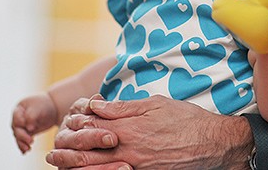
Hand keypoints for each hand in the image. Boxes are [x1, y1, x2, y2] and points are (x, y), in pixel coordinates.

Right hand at [11, 93, 57, 153]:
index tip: (31, 128)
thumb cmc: (44, 105)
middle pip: (16, 129)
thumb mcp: (38, 108)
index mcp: (18, 110)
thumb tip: (29, 128)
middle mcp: (17, 119)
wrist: (52, 109)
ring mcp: (21, 127)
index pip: (17, 119)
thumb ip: (32, 116)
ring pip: (18, 137)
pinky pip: (22, 141)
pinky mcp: (26, 134)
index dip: (22, 124)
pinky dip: (23, 146)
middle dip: (22, 136)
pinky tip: (25, 152)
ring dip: (22, 143)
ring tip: (28, 149)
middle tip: (31, 141)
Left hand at [48, 94, 253, 169]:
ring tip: (63, 164)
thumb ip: (124, 106)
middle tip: (54, 150)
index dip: (77, 123)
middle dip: (69, 150)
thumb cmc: (186, 120)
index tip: (68, 120)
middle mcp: (128, 149)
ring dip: (78, 165)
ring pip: (99, 168)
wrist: (213, 145)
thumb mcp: (154, 104)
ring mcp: (136, 166)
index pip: (92, 125)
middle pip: (89, 152)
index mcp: (129, 128)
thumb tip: (97, 105)